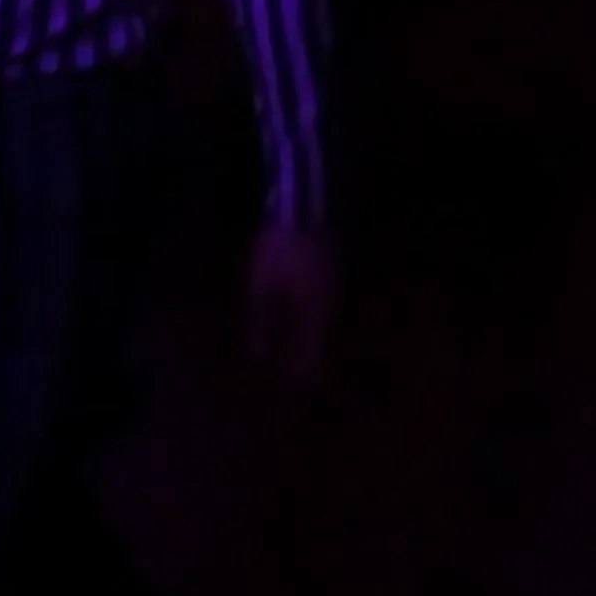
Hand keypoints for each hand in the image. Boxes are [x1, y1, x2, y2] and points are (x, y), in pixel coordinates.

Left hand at [248, 222, 335, 384]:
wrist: (302, 207)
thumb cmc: (279, 252)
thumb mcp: (261, 290)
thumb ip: (261, 325)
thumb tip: (260, 356)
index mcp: (315, 317)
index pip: (312, 360)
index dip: (296, 377)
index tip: (280, 388)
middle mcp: (331, 308)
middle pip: (318, 344)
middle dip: (298, 358)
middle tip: (278, 366)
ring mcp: (335, 288)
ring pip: (319, 324)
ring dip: (301, 336)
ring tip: (279, 341)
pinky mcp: (332, 272)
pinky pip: (319, 305)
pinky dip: (304, 315)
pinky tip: (288, 312)